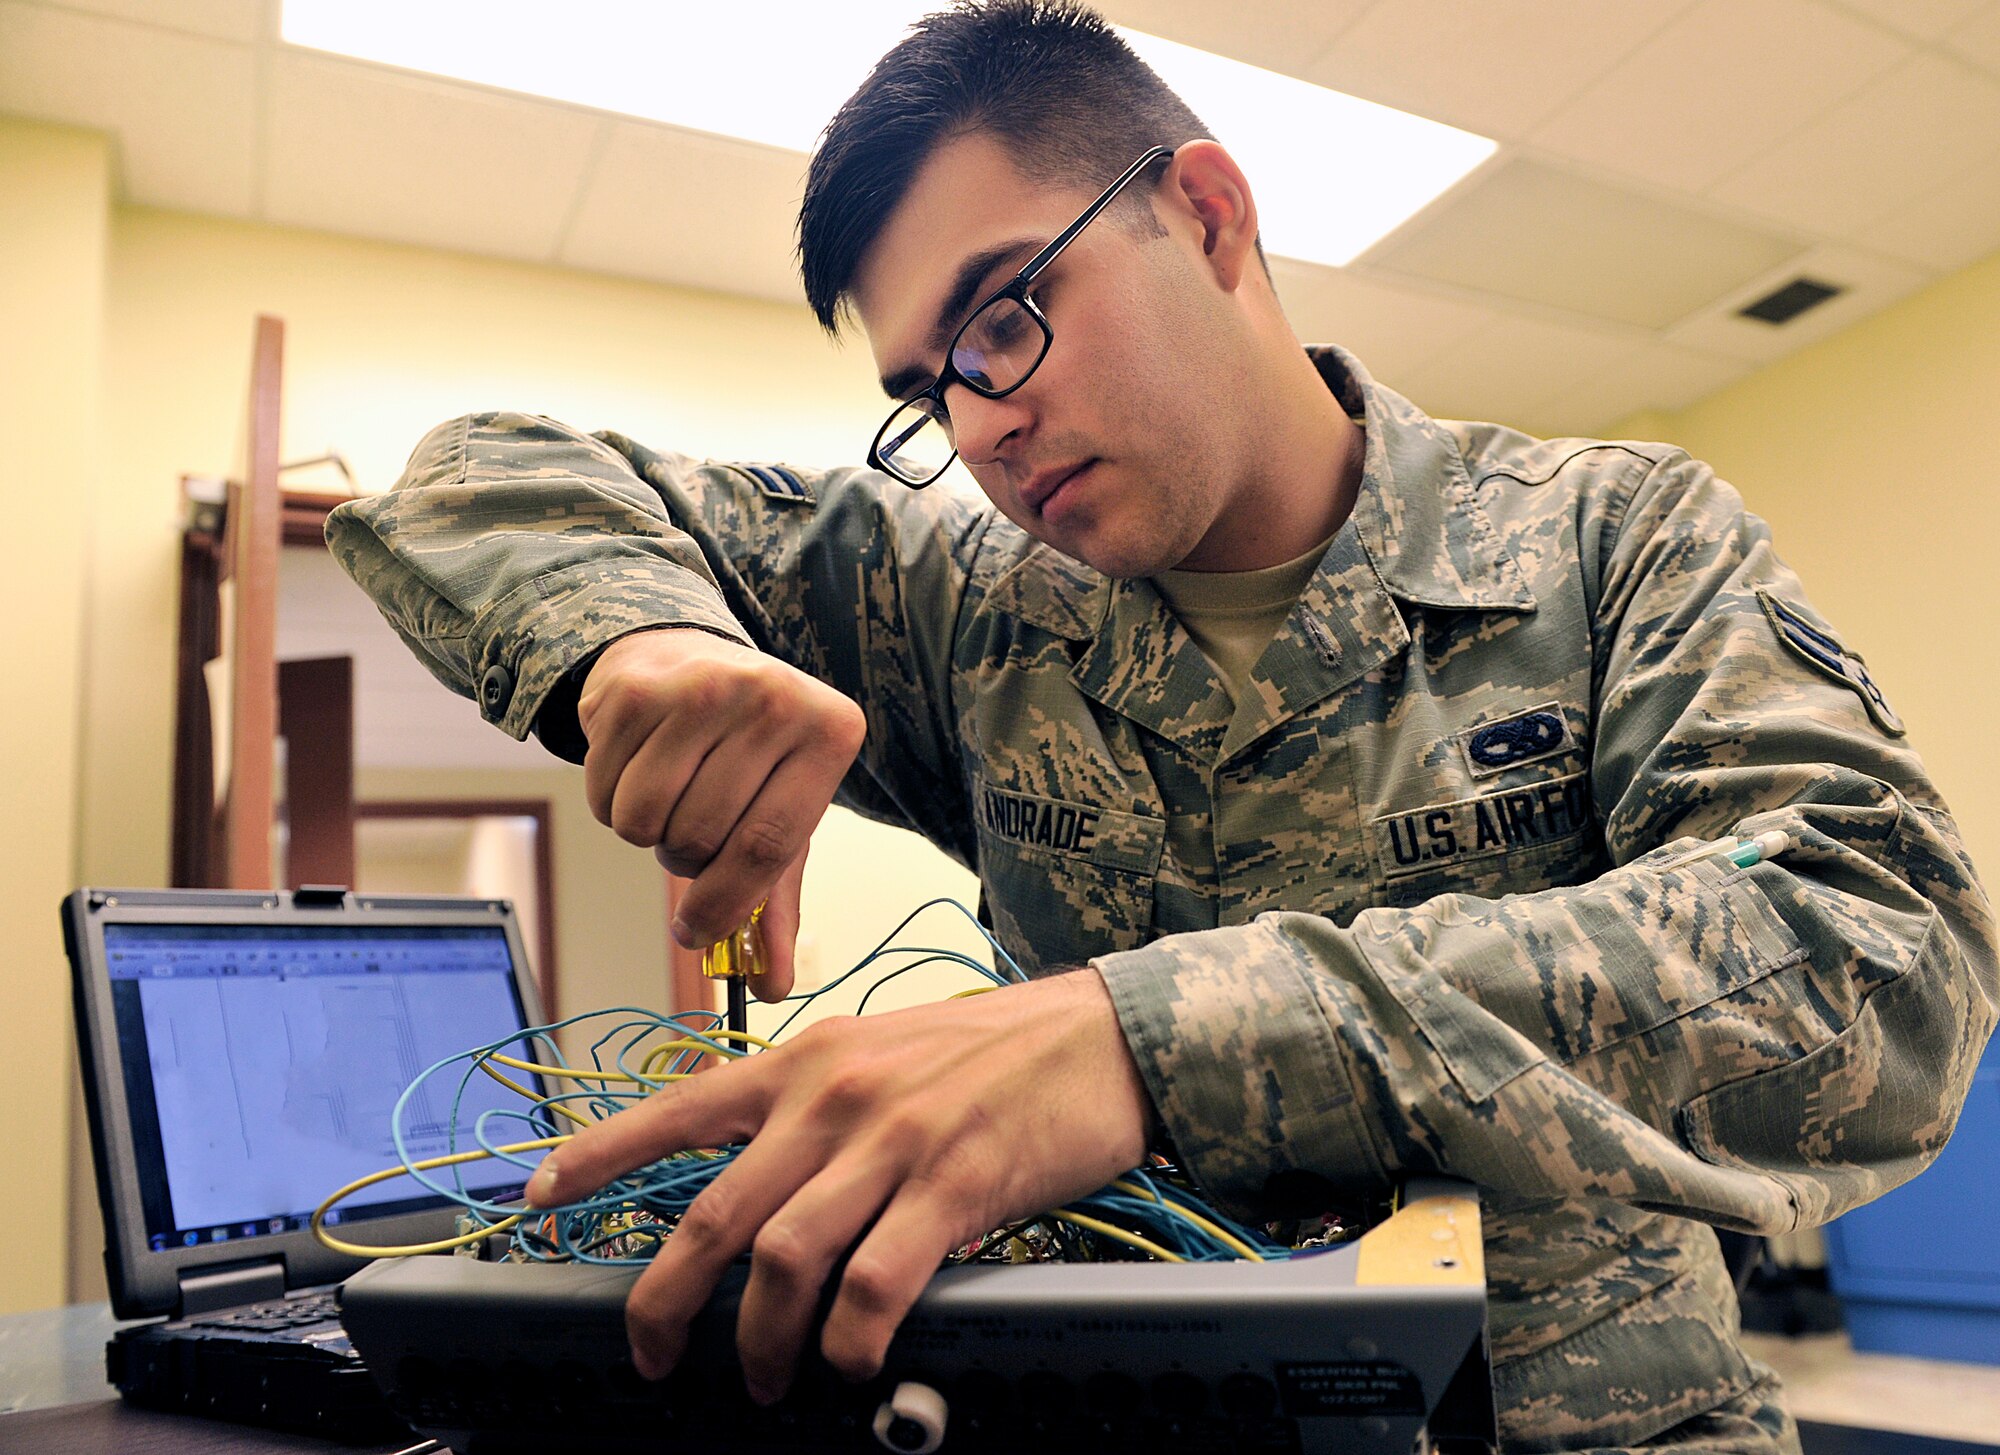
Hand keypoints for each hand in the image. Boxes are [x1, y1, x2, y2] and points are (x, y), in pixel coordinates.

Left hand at [523, 969, 1153, 1401]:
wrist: (1100, 1035)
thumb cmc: (992, 1050)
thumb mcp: (880, 1051)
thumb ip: (813, 1107)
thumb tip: (756, 1183)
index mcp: (806, 1060)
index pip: (676, 1107)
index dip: (597, 1157)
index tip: (538, 1196)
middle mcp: (832, 1096)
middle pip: (712, 1214)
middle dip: (664, 1302)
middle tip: (654, 1355)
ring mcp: (891, 1140)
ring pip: (781, 1261)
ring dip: (760, 1340)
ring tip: (768, 1378)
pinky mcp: (952, 1183)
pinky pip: (873, 1283)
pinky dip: (849, 1341)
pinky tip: (849, 1364)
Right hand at [577, 628, 865, 999]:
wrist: (683, 655)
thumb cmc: (745, 751)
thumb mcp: (780, 815)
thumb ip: (776, 903)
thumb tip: (769, 987)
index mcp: (828, 732)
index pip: (768, 845)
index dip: (726, 904)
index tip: (696, 934)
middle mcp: (772, 699)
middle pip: (700, 838)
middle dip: (685, 860)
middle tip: (692, 830)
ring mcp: (701, 687)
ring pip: (645, 821)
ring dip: (646, 832)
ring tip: (670, 793)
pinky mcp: (636, 692)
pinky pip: (605, 794)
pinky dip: (611, 801)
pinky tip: (637, 764)